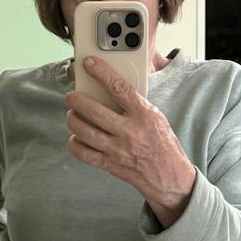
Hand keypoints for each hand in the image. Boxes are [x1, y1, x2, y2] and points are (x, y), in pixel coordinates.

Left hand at [65, 55, 196, 226]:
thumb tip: (108, 90)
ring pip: (84, 132)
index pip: (119, 88)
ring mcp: (118, 150)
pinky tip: (76, 137)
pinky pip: (83, 153)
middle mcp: (130, 131)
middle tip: (71, 96)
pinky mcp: (110, 164)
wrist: (169, 176)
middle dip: (76, 100)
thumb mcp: (155, 117)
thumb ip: (134, 105)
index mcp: (144, 115)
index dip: (101, 73)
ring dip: (73, 120)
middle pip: (94, 111)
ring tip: (72, 114)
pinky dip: (75, 143)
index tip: (88, 63)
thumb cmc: (162, 143)